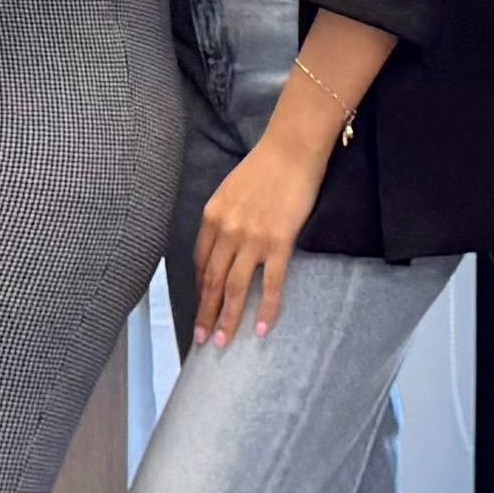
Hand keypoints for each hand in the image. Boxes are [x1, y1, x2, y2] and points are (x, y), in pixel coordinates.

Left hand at [192, 130, 329, 347]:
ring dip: (228, 319)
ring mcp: (252, 239)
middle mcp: (227, 231)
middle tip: (202, 341)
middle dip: (206, 314)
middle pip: (212, 282)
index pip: (201, 263)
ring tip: (222, 343)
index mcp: (212, 217)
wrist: (292, 149)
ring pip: (235, 289)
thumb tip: (223, 244)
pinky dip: (267, 309)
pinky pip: (271, 284)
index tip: (202, 307)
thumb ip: (223, 219)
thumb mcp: (230, 190)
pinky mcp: (279, 243)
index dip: (201, 289)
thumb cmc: (264, 166)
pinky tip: (261, 329)